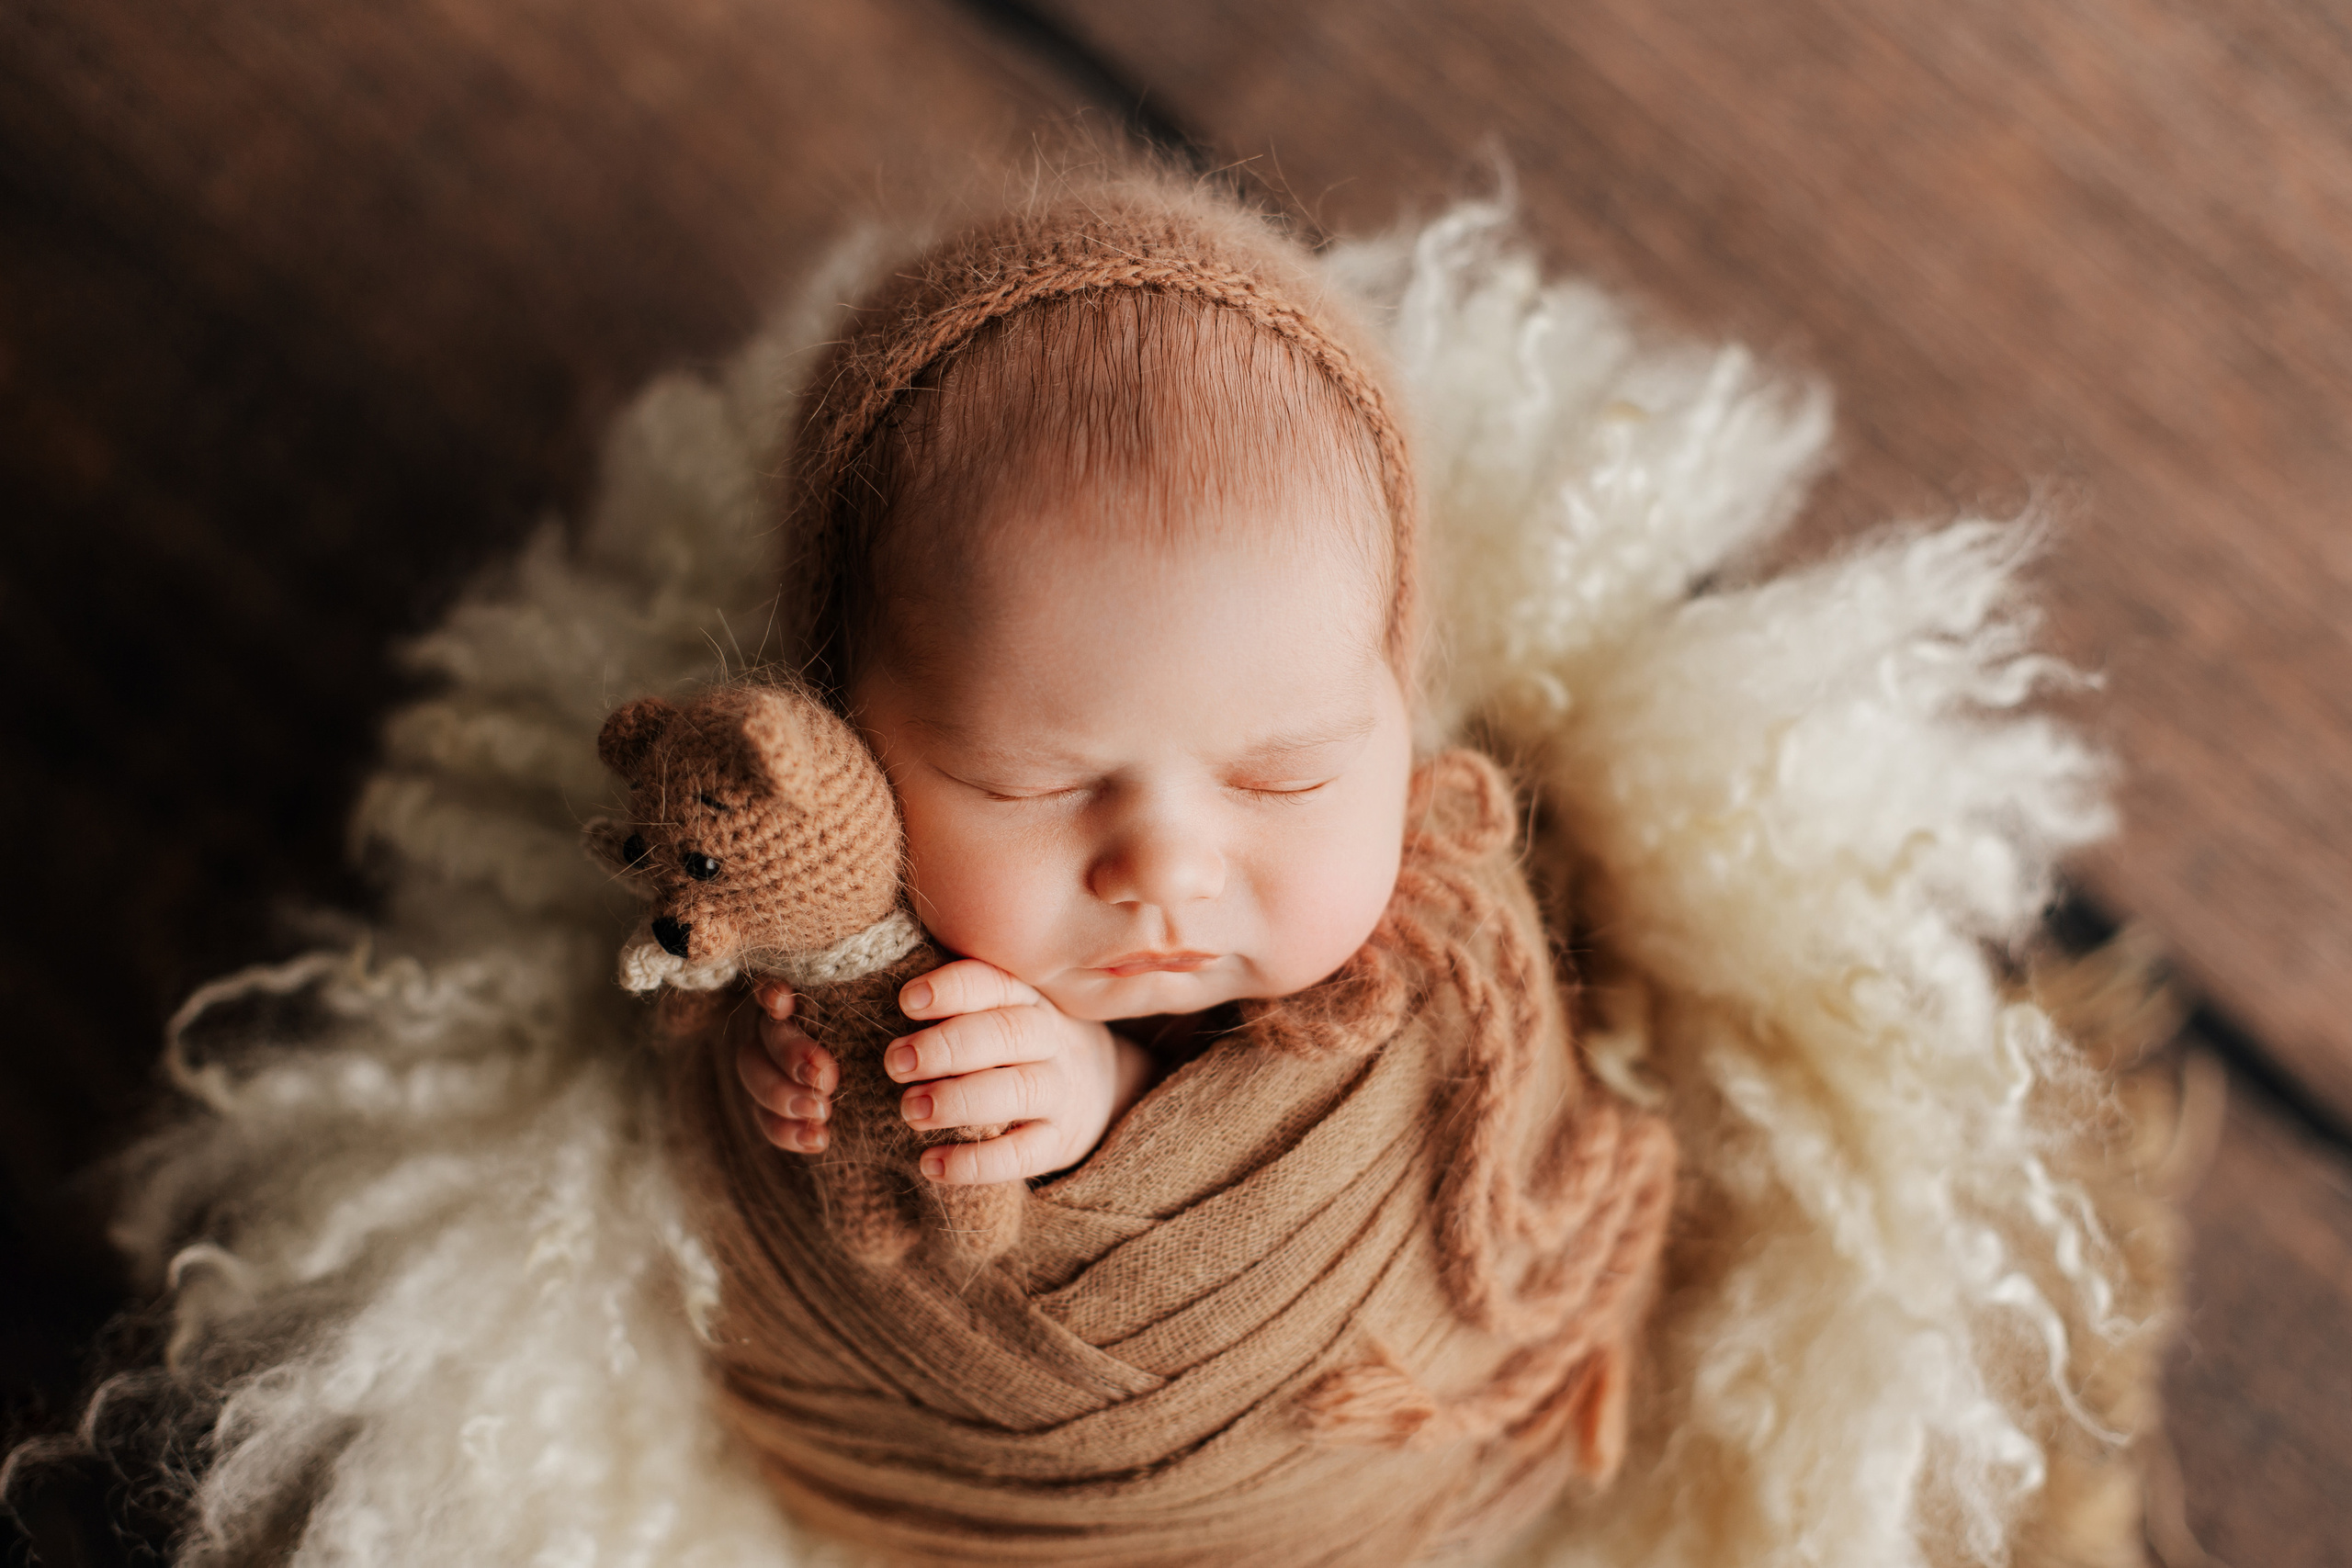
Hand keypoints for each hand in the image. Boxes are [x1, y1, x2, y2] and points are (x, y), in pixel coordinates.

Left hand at [735, 964, 1154, 1182]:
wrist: (1102, 1089)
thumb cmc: (1020, 1043)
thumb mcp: (1004, 1009)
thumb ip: (955, 998)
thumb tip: (870, 978)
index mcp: (1028, 997)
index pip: (996, 984)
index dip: (952, 990)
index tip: (905, 1000)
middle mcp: (1051, 1038)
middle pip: (1007, 1034)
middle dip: (948, 1046)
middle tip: (894, 1061)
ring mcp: (1060, 1090)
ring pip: (1018, 1091)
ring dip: (960, 1100)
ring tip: (909, 1111)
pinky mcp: (1060, 1141)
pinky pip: (1023, 1154)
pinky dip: (976, 1162)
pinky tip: (929, 1164)